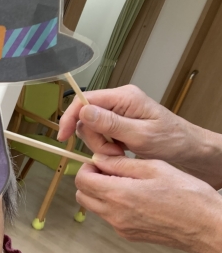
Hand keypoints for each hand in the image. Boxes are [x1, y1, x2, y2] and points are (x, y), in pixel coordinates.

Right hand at [58, 85, 193, 159]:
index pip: (85, 100)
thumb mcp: (140, 135)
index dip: (70, 117)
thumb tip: (84, 112)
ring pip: (91, 128)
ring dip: (100, 145)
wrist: (188, 149)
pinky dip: (105, 147)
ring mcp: (118, 112)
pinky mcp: (118, 123)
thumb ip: (111, 124)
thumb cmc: (171, 141)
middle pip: (86, 117)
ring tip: (119, 154)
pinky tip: (119, 153)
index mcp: (124, 97)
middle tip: (111, 154)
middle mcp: (119, 101)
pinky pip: (100, 134)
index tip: (64, 137)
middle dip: (93, 139)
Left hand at [76, 154, 221, 252]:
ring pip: (95, 207)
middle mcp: (115, 215)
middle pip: (82, 195)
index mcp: (119, 195)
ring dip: (101, 193)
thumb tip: (99, 159)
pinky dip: (113, 206)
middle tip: (110, 171)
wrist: (207, 227)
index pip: (82, 180)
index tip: (100, 162)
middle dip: (90, 180)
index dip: (87, 167)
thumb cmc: (188, 196)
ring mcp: (121, 228)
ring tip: (126, 183)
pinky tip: (135, 197)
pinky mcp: (129, 235)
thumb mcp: (155, 168)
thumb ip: (121, 164)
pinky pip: (110, 217)